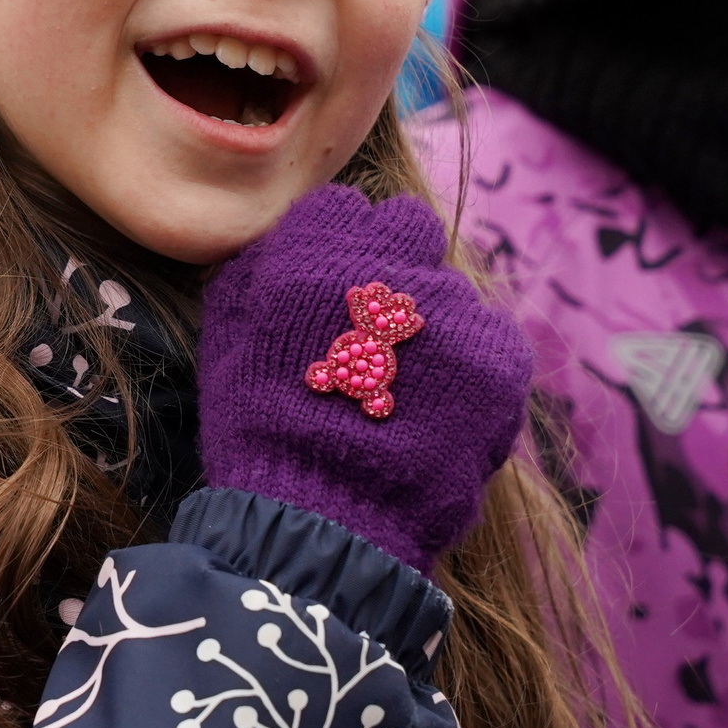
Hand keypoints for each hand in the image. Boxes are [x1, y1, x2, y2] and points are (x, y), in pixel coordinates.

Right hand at [197, 183, 532, 571]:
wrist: (329, 520)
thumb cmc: (260, 432)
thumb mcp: (226, 341)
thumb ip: (255, 276)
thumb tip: (279, 246)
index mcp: (313, 252)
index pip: (343, 207)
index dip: (334, 248)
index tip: (329, 289)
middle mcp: (389, 264)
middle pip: (408, 226)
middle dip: (395, 263)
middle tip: (376, 327)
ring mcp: (453, 308)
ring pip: (451, 289)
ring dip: (432, 324)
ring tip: (409, 391)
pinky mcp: (502, 355)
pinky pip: (491, 337)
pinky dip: (471, 367)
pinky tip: (438, 411)